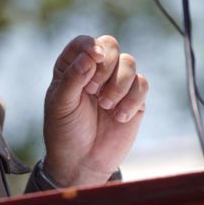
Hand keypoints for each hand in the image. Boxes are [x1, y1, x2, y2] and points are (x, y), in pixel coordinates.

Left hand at [41, 34, 148, 186]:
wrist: (82, 162)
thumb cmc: (65, 131)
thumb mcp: (61, 105)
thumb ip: (73, 78)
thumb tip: (91, 56)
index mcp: (73, 66)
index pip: (85, 42)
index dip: (91, 46)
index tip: (94, 58)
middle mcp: (96, 70)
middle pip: (111, 45)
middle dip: (105, 66)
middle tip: (93, 90)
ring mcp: (116, 83)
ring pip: (129, 62)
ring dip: (118, 84)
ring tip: (105, 106)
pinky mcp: (134, 99)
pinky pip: (142, 84)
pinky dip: (132, 99)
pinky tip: (119, 117)